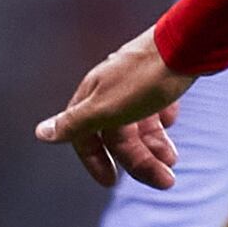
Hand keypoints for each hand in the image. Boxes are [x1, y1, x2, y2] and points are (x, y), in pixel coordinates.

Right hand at [36, 29, 197, 190]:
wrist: (188, 43)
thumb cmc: (146, 78)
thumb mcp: (106, 108)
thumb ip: (74, 124)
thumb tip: (39, 134)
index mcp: (94, 97)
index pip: (84, 137)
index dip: (95, 161)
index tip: (111, 183)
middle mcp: (110, 89)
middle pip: (118, 135)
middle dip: (139, 161)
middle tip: (166, 181)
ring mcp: (135, 82)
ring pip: (139, 123)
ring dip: (154, 147)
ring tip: (173, 162)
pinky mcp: (158, 76)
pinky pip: (155, 106)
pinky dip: (162, 120)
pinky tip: (172, 120)